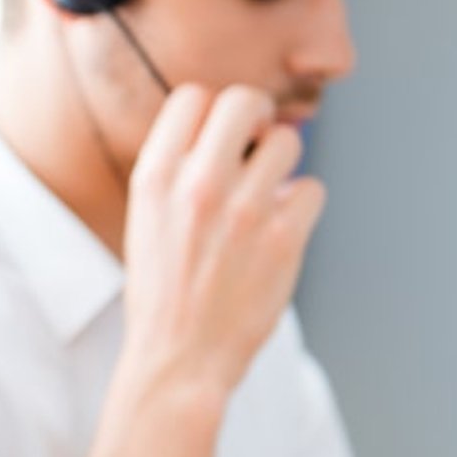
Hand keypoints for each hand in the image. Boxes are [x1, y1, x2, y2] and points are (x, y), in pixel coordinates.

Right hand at [118, 83, 326, 398]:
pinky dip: (301, 207)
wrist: (178, 359)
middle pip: (246, 102)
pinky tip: (280, 229)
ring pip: (288, 141)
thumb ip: (178, 172)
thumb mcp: (145, 221)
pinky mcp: (282, 238)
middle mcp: (197, 185)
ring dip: (283, 164)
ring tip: (266, 196)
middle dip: (256, 118)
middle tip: (255, 148)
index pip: (192, 97)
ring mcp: (243, 210)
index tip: (217, 139)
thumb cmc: (163, 291)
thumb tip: (231, 133)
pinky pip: (311, 189)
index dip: (211, 113)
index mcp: (154, 178)